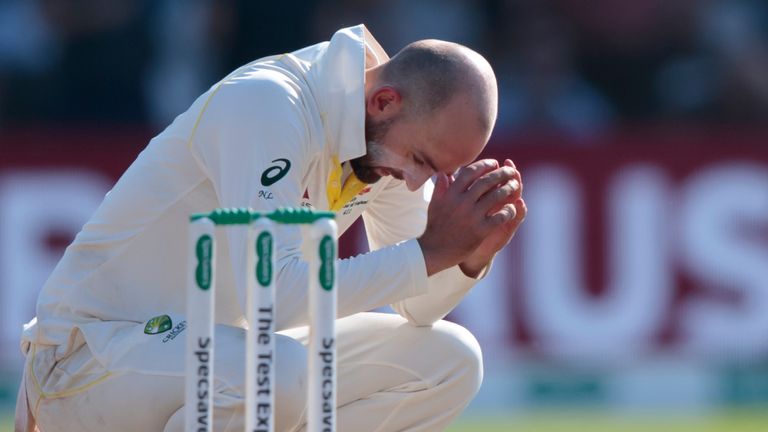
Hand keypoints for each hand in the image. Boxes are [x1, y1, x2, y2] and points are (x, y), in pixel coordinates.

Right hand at [418, 158, 525, 275]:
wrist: (435, 251)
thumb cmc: (435, 227)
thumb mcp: (434, 205)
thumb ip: (440, 188)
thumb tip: (445, 173)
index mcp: (451, 194)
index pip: (470, 172)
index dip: (484, 165)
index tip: (494, 163)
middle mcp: (462, 202)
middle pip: (486, 181)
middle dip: (501, 173)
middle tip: (511, 170)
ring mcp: (472, 216)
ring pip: (496, 196)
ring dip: (508, 189)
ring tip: (514, 186)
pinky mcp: (480, 230)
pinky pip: (500, 216)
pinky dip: (509, 210)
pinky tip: (512, 208)